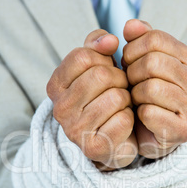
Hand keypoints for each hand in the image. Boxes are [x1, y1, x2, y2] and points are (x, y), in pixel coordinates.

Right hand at [46, 29, 137, 169]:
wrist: (114, 138)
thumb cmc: (106, 98)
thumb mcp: (98, 66)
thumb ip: (98, 46)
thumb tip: (109, 39)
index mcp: (55, 85)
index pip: (83, 56)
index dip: (105, 59)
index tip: (109, 69)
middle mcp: (59, 109)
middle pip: (100, 75)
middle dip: (120, 79)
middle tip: (120, 90)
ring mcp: (75, 130)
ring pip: (116, 97)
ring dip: (127, 99)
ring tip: (122, 107)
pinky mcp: (93, 147)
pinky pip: (123, 120)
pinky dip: (130, 119)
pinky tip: (124, 123)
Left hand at [123, 19, 186, 158]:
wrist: (151, 133)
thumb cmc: (145, 95)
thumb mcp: (141, 63)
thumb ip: (138, 40)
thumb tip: (130, 25)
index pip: (155, 39)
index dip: (132, 49)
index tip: (127, 63)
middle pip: (152, 63)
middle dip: (131, 73)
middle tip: (129, 84)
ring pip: (150, 88)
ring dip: (134, 95)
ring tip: (135, 100)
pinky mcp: (183, 129)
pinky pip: (149, 113)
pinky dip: (138, 114)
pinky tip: (141, 117)